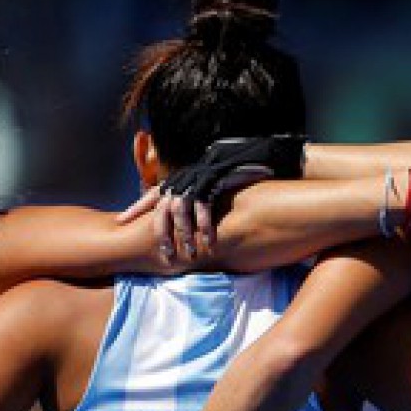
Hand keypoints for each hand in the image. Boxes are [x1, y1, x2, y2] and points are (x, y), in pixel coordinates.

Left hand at [150, 135, 306, 261]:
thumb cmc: (264, 176)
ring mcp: (208, 170)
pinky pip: (204, 200)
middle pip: (164, 198)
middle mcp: (197, 168)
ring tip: (184, 251)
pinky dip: (204, 221)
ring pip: (180, 202)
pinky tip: (207, 239)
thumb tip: (205, 222)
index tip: (123, 219)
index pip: (161, 189)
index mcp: (195, 172)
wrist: (288, 158)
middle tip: (158, 251)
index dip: (141, 204)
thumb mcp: (233, 188)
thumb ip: (215, 199)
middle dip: (156, 225)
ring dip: (181, 230)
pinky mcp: (221, 174)